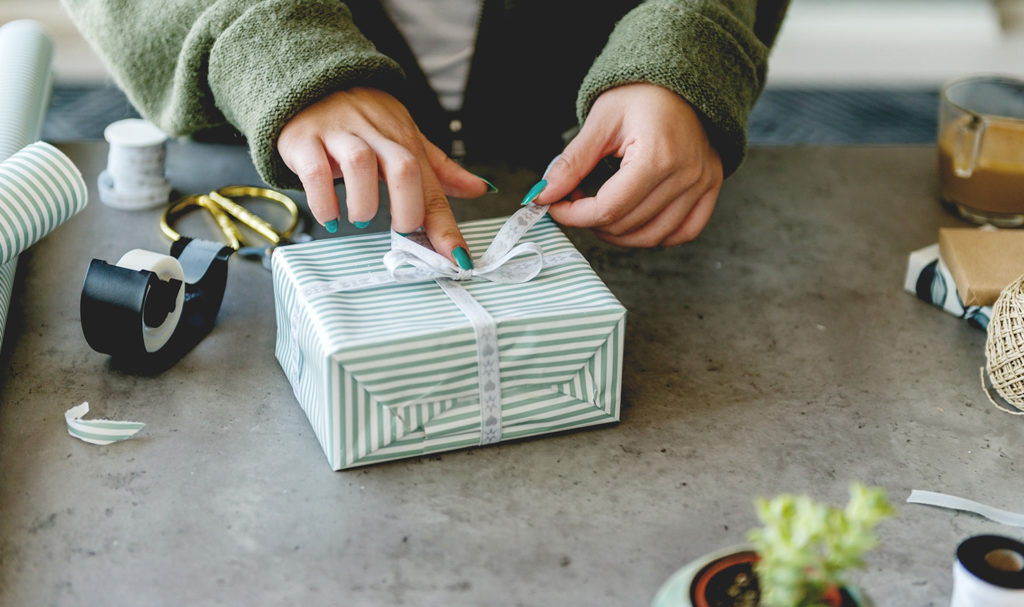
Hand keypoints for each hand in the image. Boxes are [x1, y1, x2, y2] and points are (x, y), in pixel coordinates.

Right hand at [276, 87, 489, 266]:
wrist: (311, 81)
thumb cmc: (362, 117)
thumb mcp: (405, 137)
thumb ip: (439, 168)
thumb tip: (480, 188)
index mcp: (404, 138)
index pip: (432, 184)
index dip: (446, 226)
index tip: (456, 259)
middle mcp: (375, 134)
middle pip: (403, 167)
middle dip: (408, 209)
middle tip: (401, 231)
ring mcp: (339, 135)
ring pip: (360, 163)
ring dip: (364, 203)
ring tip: (361, 219)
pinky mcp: (304, 140)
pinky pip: (315, 171)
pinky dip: (324, 200)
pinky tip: (330, 216)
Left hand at [532, 83, 722, 246]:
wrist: (681, 77)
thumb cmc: (642, 92)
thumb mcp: (600, 122)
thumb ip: (572, 163)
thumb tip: (544, 194)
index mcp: (657, 156)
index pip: (608, 208)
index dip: (574, 215)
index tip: (555, 206)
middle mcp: (685, 174)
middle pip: (627, 225)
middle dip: (591, 221)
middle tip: (575, 201)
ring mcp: (702, 183)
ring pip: (653, 236)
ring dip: (619, 234)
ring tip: (601, 211)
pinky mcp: (711, 187)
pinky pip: (684, 231)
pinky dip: (656, 235)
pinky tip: (635, 221)